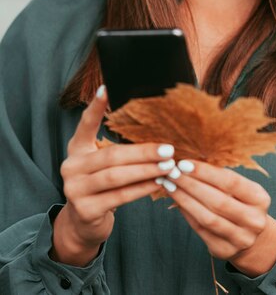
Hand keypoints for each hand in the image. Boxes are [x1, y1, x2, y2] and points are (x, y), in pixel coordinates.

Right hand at [51, 86, 175, 265]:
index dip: (95, 107)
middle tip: (169, 149)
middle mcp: (71, 166)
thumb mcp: (102, 164)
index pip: (85, 124)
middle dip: (143, 152)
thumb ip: (117, 148)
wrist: (84, 224)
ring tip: (168, 166)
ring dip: (146, 170)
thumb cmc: (101, 187)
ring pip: (116, 176)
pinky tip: (158, 183)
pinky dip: (142, 189)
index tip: (107, 87)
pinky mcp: (85, 209)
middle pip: (111, 155)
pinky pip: (119, 196)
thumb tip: (155, 129)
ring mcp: (75, 189)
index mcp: (77, 149)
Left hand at [159, 161, 275, 275]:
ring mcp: (240, 239)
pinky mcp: (225, 251)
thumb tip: (189, 165)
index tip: (184, 163)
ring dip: (185, 200)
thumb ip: (221, 178)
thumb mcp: (241, 189)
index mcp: (260, 199)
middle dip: (191, 185)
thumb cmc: (242, 203)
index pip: (231, 182)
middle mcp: (253, 221)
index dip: (205, 172)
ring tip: (170, 186)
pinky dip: (187, 214)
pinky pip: (201, 230)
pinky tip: (177, 201)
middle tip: (172, 173)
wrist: (253, 238)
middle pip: (217, 201)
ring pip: (207, 218)